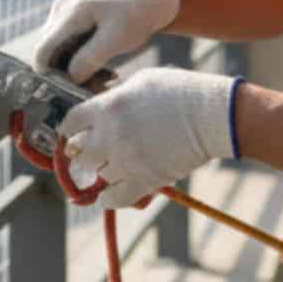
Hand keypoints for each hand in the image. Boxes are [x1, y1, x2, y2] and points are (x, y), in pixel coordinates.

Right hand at [34, 0, 180, 81]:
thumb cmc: (135, 16)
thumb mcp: (116, 39)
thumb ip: (90, 59)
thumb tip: (70, 78)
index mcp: (71, 12)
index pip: (43, 49)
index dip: (48, 74)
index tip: (69, 93)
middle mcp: (60, 11)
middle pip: (48, 53)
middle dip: (65, 75)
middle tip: (94, 89)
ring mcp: (63, 15)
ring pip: (57, 54)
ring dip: (75, 71)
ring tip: (104, 80)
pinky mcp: (68, 23)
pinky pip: (65, 49)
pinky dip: (79, 63)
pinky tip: (101, 70)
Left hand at [59, 67, 239, 209]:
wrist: (212, 116)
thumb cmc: (180, 91)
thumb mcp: (141, 81)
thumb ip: (115, 95)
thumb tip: (100, 104)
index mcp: (108, 107)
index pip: (71, 122)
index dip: (71, 127)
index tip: (75, 131)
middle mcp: (111, 135)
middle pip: (79, 153)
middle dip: (84, 151)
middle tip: (94, 150)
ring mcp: (126, 161)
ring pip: (97, 175)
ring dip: (102, 171)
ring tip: (113, 165)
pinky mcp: (144, 181)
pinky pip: (113, 200)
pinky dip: (109, 198)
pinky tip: (111, 192)